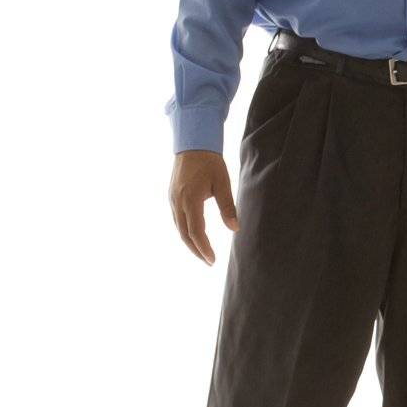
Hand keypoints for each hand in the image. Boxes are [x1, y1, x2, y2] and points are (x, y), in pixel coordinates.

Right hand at [170, 150, 238, 265]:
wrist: (192, 144)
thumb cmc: (210, 163)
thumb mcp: (223, 184)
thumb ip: (228, 207)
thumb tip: (235, 229)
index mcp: (190, 200)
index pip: (196, 231)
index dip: (204, 248)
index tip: (212, 260)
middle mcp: (177, 202)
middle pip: (184, 234)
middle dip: (196, 250)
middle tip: (208, 261)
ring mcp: (172, 199)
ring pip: (179, 228)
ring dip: (190, 242)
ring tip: (202, 252)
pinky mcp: (172, 196)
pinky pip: (177, 219)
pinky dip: (185, 231)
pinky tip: (193, 235)